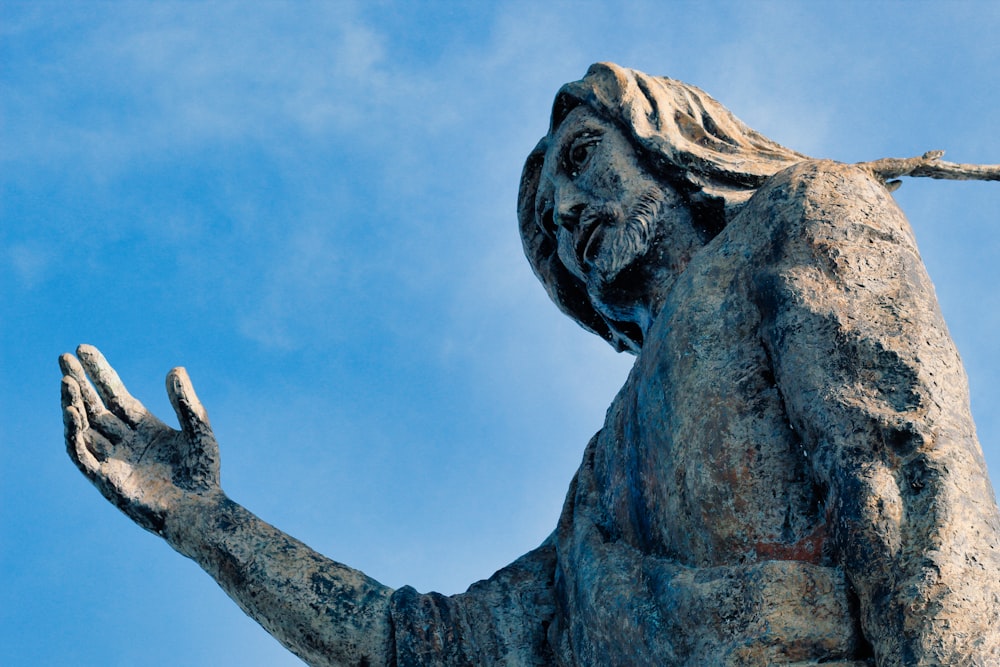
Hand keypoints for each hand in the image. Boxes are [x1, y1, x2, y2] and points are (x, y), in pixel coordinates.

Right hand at [60, 345, 220, 534]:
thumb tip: (174, 369)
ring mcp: (113, 459)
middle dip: (78, 382)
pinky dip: (74, 434)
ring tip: (66, 380)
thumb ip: (185, 402)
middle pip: (94, 406)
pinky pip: (82, 454)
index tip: (82, 349)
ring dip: (73, 404)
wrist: (199, 511)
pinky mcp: (105, 480)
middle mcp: (124, 441)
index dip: (99, 371)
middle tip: (62, 357)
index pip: (114, 393)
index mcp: (145, 427)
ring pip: (84, 427)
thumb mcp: (198, 430)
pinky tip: (72, 411)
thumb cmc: (203, 474)